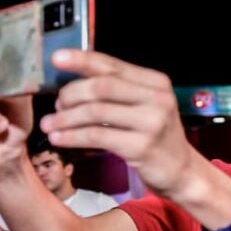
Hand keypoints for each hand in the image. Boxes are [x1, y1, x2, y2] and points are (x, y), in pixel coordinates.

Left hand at [39, 50, 195, 197]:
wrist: (181, 171)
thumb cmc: (155, 137)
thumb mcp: (145, 107)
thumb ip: (119, 91)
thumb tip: (72, 82)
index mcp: (156, 82)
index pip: (113, 65)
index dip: (82, 60)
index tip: (56, 59)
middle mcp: (157, 98)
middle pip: (102, 86)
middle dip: (71, 94)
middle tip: (56, 105)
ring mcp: (151, 123)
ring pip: (96, 112)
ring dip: (66, 118)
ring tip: (49, 124)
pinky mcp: (141, 147)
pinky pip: (97, 136)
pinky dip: (72, 136)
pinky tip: (59, 139)